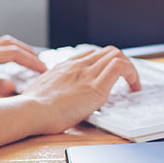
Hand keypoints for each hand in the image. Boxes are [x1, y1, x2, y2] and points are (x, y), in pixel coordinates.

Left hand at [0, 36, 45, 95]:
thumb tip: (12, 86)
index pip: (13, 54)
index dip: (31, 62)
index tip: (45, 71)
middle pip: (10, 45)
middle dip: (29, 53)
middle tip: (43, 66)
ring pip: (2, 45)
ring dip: (18, 51)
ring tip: (29, 63)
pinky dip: (6, 55)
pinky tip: (5, 67)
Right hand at [20, 46, 141, 133]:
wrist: (30, 111)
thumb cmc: (31, 108)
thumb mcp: (40, 92)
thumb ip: (52, 90)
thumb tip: (53, 99)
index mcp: (64, 67)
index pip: (90, 54)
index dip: (103, 62)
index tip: (108, 73)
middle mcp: (77, 66)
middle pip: (106, 51)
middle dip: (121, 62)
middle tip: (126, 79)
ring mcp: (87, 74)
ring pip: (116, 55)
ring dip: (129, 68)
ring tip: (133, 84)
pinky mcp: (96, 87)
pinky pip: (120, 67)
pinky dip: (132, 74)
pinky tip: (134, 88)